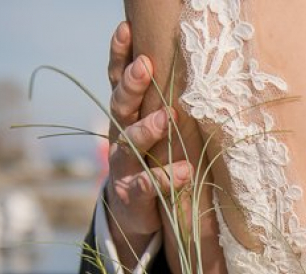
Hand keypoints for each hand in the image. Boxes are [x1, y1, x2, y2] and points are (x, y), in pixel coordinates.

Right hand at [104, 21, 190, 242]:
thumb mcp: (152, 131)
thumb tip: (187, 65)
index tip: (124, 29)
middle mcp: (120, 136)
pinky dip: (167, 178)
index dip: (119, 56)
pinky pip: (149, 184)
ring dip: (148, 129)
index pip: (118, 81)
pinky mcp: (133, 194)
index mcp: (126, 117)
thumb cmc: (151, 161)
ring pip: (130, 143)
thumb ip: (160, 104)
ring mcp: (124, 166)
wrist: (134, 213)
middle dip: (130, 85)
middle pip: (120, 106)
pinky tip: (185, 170)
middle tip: (144, 66)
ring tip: (168, 117)